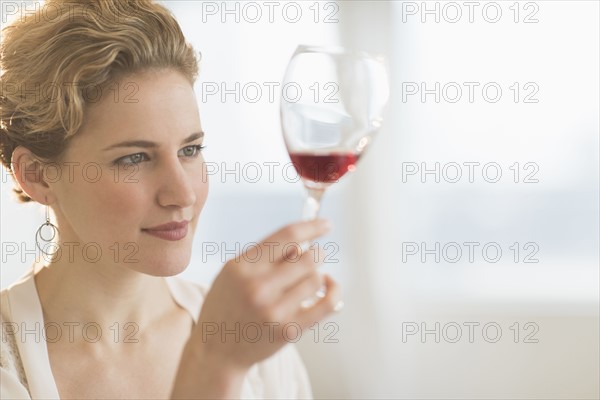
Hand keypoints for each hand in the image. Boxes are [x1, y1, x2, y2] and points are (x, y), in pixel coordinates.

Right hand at [192, 218, 340, 370]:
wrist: (217, 352)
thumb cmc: (227, 306)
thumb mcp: (233, 273)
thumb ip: (264, 257)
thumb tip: (302, 244)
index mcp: (242, 267)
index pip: (286, 236)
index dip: (311, 227)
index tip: (326, 224)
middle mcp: (258, 287)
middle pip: (307, 257)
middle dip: (317, 254)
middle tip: (316, 256)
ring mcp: (274, 310)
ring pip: (316, 278)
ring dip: (318, 275)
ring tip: (310, 278)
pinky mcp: (288, 330)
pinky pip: (325, 304)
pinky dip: (333, 291)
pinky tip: (328, 287)